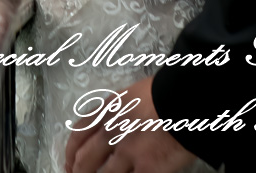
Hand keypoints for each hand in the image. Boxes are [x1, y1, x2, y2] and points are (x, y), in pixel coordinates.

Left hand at [65, 75, 193, 172]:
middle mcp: (112, 131)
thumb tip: (110, 125)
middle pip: (85, 159)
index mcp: (109, 110)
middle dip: (77, 171)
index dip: (70, 152)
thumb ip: (118, 110)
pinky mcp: (146, 169)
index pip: (79, 133)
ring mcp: (128, 152)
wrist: (186, 99)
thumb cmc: (165, 92)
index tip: (69, 162)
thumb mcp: (132, 94)